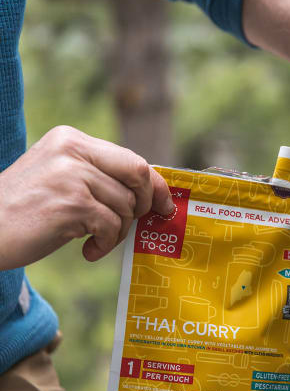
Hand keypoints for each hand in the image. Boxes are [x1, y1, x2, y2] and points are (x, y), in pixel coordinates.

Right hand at [0, 126, 173, 269]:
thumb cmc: (25, 209)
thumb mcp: (61, 177)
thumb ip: (99, 176)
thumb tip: (151, 192)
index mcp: (72, 140)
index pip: (132, 158)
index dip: (155, 185)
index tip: (164, 205)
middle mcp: (73, 151)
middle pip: (138, 174)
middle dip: (144, 204)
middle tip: (132, 224)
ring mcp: (71, 176)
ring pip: (126, 206)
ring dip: (117, 231)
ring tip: (94, 239)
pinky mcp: (71, 204)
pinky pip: (112, 226)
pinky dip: (105, 244)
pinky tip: (87, 250)